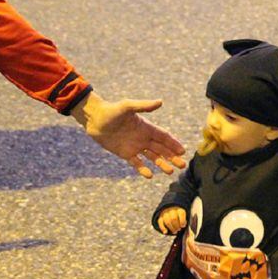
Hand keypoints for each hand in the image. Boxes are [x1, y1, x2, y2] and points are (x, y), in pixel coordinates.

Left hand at [71, 92, 186, 177]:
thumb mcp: (127, 106)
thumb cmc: (111, 111)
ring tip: (170, 172)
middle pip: (161, 148)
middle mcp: (143, 137)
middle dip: (172, 156)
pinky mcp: (125, 153)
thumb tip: (160, 102)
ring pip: (152, 157)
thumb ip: (143, 106)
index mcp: (146, 127)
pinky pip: (136, 163)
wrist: (94, 119)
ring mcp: (135, 146)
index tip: (183, 151)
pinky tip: (149, 176)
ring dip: (162, 163)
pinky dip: (143, 169)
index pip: (164, 136)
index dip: (174, 144)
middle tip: (182, 165)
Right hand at [157, 206, 186, 233]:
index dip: (182, 221)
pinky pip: (160, 222)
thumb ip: (184, 221)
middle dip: (177, 226)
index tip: (183, 226)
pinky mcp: (160, 217)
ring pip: (167, 222)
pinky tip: (165, 232)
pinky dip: (162, 228)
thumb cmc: (179, 216)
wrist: (171, 211)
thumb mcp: (183, 217)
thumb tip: (183, 226)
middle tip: (179, 229)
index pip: (181, 213)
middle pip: (174, 219)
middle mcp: (171, 210)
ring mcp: (165, 213)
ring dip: (171, 228)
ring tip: (175, 232)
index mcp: (179, 209)